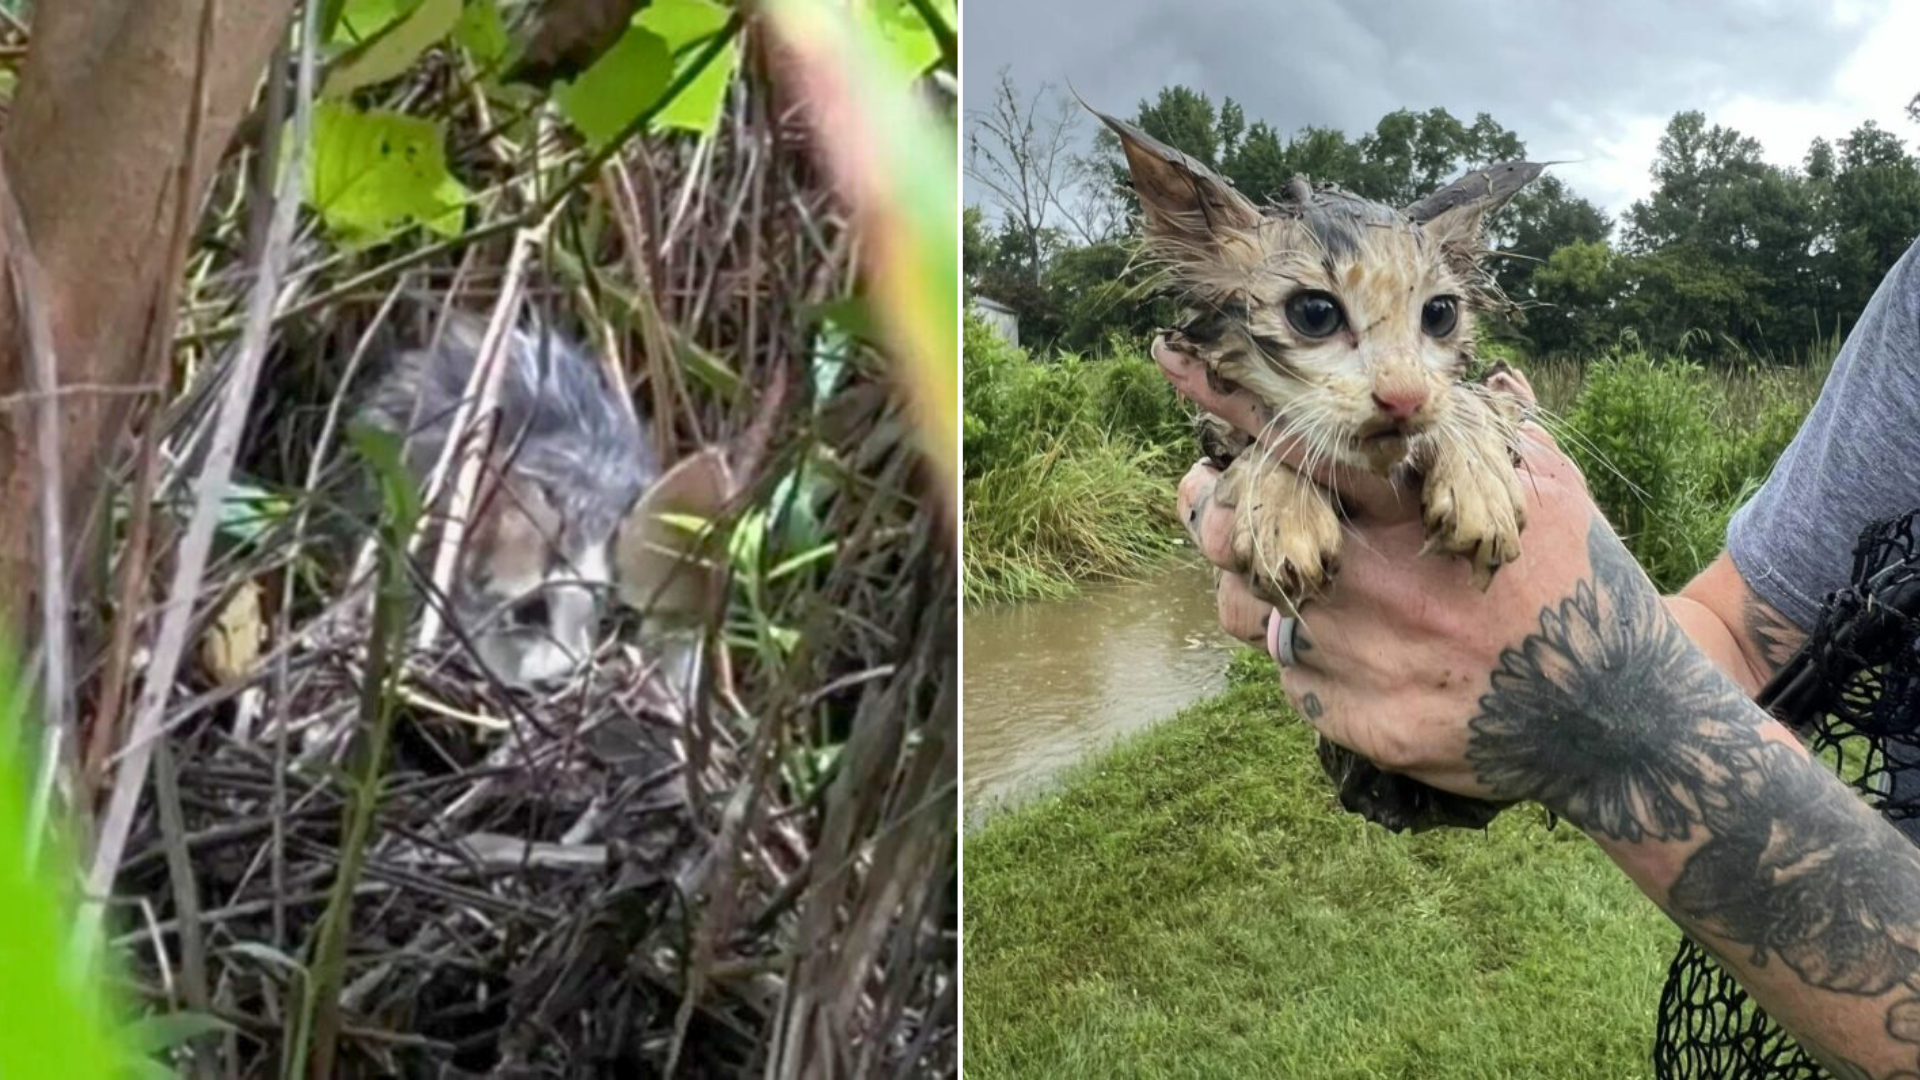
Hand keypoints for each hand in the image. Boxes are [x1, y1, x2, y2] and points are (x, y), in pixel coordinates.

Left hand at [1158, 336, 1632, 800]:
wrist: (1614, 719)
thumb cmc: (1580, 588)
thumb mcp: (1549, 491)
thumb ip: (1493, 433)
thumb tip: (1481, 379)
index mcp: (1410, 509)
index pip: (1299, 441)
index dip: (1229, 403)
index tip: (1174, 361)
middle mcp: (1368, 579)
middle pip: (1236, 531)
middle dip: (1208, 507)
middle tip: (1205, 492)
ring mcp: (1354, 655)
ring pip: (1244, 606)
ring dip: (1246, 583)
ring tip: (1282, 574)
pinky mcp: (1351, 719)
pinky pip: (1286, 674)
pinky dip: (1299, 653)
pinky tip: (1343, 649)